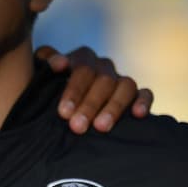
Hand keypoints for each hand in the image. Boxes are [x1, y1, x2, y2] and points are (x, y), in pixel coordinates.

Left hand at [35, 45, 153, 133]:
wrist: (65, 109)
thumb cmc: (49, 93)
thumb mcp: (42, 78)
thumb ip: (44, 65)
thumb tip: (56, 62)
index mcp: (82, 59)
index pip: (82, 67)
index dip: (73, 89)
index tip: (63, 112)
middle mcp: (103, 67)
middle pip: (103, 79)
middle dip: (90, 104)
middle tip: (77, 126)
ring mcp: (120, 80)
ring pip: (126, 85)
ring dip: (114, 106)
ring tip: (101, 127)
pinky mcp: (137, 94)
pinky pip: (146, 93)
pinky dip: (143, 101)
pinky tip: (137, 114)